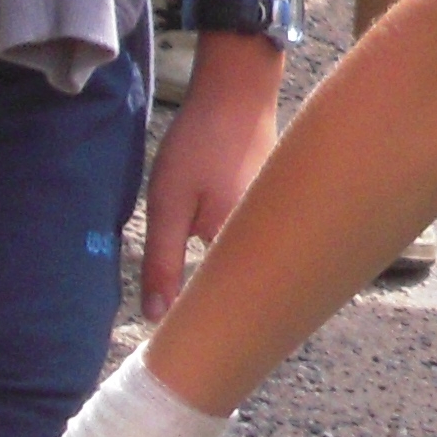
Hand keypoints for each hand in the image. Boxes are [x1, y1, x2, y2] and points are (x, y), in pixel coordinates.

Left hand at [141, 36, 279, 321]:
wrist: (239, 86)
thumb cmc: (201, 142)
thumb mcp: (167, 203)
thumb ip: (162, 262)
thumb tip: (155, 318)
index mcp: (243, 244)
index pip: (228, 306)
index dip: (207, 330)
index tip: (185, 350)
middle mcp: (273, 236)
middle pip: (248, 291)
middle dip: (225, 312)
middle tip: (198, 334)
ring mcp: (281, 219)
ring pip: (257, 267)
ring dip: (235, 284)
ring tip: (210, 305)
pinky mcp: (279, 205)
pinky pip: (263, 245)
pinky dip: (246, 257)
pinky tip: (229, 260)